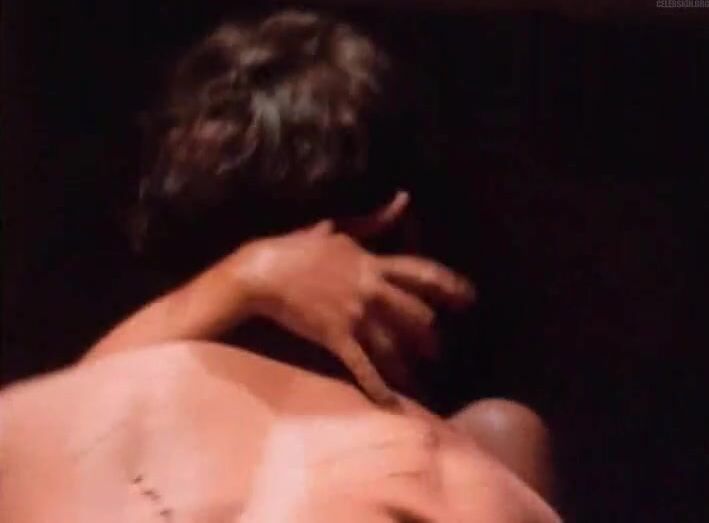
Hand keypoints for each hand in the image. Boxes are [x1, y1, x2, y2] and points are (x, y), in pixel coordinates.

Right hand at [224, 221, 474, 403]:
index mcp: (372, 263)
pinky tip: (390, 404)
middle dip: (429, 336)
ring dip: (410, 365)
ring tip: (422, 380)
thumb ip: (375, 220)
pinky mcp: (336, 337)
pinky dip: (377, 387)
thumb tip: (403, 199)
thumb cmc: (297, 248)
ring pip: (394, 344)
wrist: (263, 272)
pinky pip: (362, 366)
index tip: (470, 298)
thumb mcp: (338, 228)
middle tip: (437, 352)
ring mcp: (354, 316)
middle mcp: (370, 290)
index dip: (451, 286)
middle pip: (415, 315)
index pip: (422, 273)